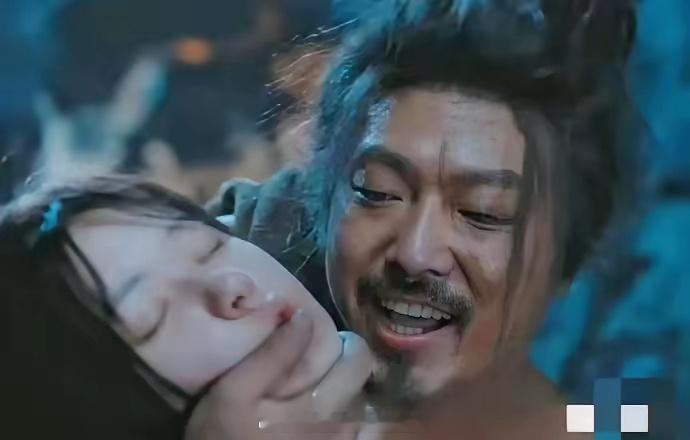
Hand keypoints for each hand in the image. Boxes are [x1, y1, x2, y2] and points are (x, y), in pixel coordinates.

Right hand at [185, 310, 372, 439]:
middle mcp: (339, 429)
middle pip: (363, 385)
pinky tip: (315, 416)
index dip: (347, 343)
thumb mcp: (234, 391)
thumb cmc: (222, 436)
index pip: (361, 361)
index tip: (327, 340)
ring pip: (358, 410)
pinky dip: (340, 417)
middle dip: (346, 368)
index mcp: (321, 406)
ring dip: (343, 394)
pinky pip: (349, 431)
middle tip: (319, 364)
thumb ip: (272, 354)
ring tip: (316, 388)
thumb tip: (305, 316)